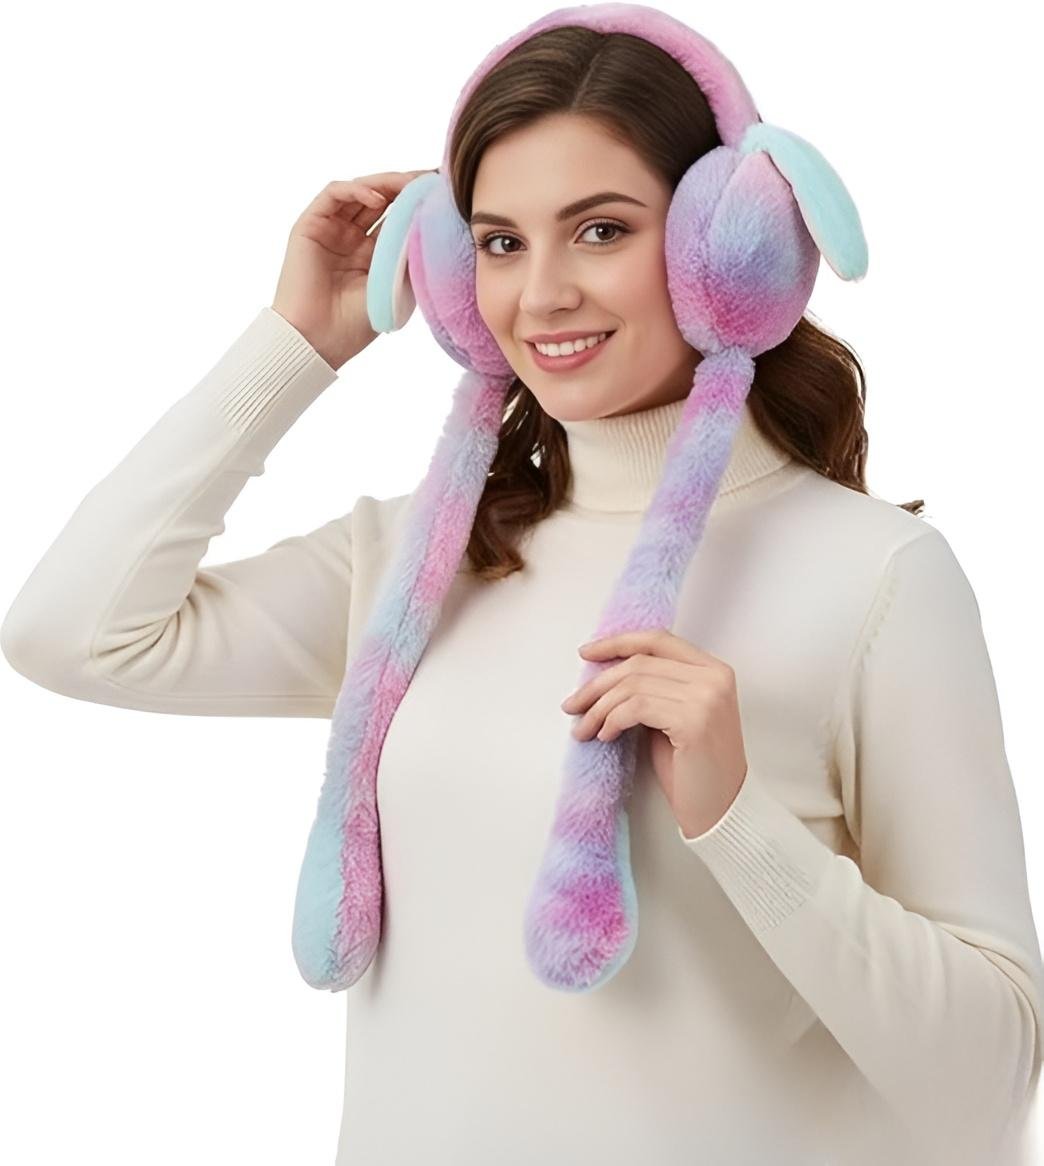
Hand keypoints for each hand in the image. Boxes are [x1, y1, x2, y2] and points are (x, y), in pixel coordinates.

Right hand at [271, 169, 436, 369]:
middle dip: (406, 187)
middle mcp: (351, 237)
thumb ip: (410, 255)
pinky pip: (333, 195)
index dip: (418, 203)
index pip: (398, 217)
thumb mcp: (395, 286)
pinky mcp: (309, 226)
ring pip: (359, 191)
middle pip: (381, 199)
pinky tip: (378, 198)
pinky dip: (356, 189)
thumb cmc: (354, 324)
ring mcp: (330, 230)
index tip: (445, 195)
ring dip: (385, 183)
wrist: (318, 340)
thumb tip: (437, 226)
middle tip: (430, 179)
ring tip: (409, 185)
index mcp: (373, 254)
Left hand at [559, 627, 747, 837]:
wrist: (722, 810)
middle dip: (597, 684)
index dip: (618, 643)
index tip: (586, 654)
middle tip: (572, 705)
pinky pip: (636, 708)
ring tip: (583, 729)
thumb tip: (604, 678)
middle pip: (639, 664)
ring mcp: (707, 698)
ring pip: (633, 686)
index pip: (658, 640)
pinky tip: (604, 736)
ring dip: (599, 708)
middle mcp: (714, 678)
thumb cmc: (694, 769)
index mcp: (713, 670)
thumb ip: (653, 689)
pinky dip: (612, 720)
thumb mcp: (673, 716)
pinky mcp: (693, 721)